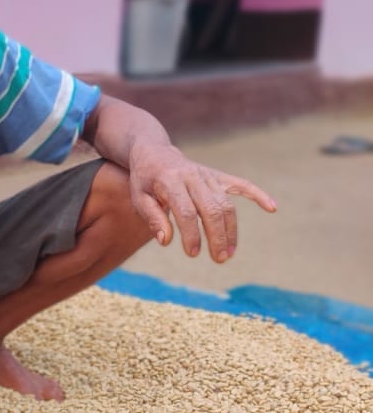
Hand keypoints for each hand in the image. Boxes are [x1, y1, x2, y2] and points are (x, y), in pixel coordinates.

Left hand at [128, 144, 276, 262]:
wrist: (154, 153)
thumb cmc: (144, 181)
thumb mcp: (138, 199)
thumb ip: (153, 218)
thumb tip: (166, 241)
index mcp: (171, 182)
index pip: (187, 212)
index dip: (192, 234)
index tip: (193, 253)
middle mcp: (193, 177)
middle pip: (212, 209)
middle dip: (217, 236)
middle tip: (219, 259)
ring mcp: (208, 176)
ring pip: (226, 204)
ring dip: (231, 229)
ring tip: (228, 253)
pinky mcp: (218, 176)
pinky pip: (242, 184)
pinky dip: (257, 195)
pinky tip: (272, 208)